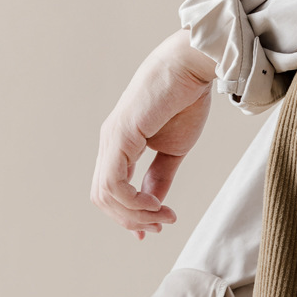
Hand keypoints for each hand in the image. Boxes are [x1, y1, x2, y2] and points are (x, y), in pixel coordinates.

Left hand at [91, 29, 216, 239]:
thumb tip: (152, 203)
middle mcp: (110, 142)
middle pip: (103, 198)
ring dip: (136, 215)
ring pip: (106, 195)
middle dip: (133, 220)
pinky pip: (115, 182)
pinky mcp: (120, 135)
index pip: (110, 190)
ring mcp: (112, 139)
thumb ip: (160, 177)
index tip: (155, 228)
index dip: (128, 216)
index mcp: (120, 145)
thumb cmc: (185, 100)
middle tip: (163, 224)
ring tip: (164, 216)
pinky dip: (134, 201)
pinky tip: (156, 203)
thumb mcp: (173, 150)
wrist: (192, 68)